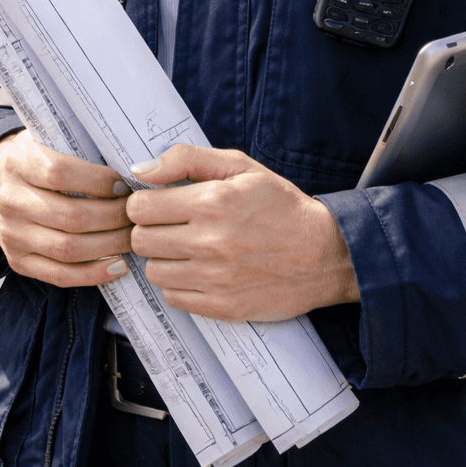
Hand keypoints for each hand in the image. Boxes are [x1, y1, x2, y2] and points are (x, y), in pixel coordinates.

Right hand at [0, 129, 132, 287]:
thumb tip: (131, 161)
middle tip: (138, 214)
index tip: (124, 184)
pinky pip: (58, 275)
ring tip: (133, 238)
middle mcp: (11, 199)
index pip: (60, 173)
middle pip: (70, 216)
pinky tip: (118, 265)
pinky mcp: (17, 261)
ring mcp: (12, 234)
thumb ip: (79, 144)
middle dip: (113, 217)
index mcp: (19, 161)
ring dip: (108, 246)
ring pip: (67, 249)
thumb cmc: (37, 158)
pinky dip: (93, 274)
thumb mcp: (48, 138)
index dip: (98, 181)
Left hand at [125, 144, 358, 320]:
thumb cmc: (281, 205)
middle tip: (173, 225)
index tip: (158, 203)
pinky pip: (174, 298)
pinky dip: (181, 284)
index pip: (140, 207)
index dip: (144, 202)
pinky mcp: (222, 307)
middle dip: (151, 229)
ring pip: (154, 271)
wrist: (325, 253)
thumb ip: (187, 159)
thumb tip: (140, 170)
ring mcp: (215, 278)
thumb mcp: (241, 166)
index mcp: (212, 202)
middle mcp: (209, 242)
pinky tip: (201, 270)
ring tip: (190, 248)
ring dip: (165, 258)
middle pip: (140, 240)